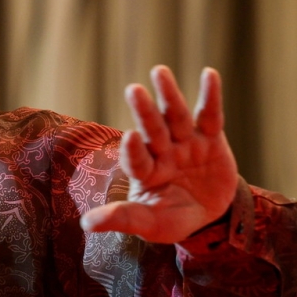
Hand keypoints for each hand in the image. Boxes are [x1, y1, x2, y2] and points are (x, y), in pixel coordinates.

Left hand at [80, 65, 238, 242]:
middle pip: (153, 129)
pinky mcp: (211, 138)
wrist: (210, 215)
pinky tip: (209, 74)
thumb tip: (85, 224)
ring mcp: (186, 143)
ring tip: (159, 71)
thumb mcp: (151, 224)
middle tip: (132, 90)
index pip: (137, 160)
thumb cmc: (174, 218)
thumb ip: (122, 219)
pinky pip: (210, 115)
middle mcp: (162, 152)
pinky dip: (210, 95)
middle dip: (144, 111)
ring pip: (176, 116)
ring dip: (169, 95)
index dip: (133, 150)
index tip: (130, 137)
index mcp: (146, 173)